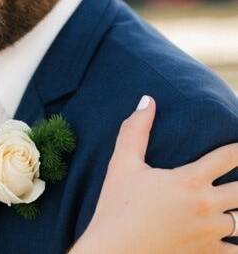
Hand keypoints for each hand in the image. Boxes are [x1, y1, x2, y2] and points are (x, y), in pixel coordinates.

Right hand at [72, 96, 237, 253]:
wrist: (113, 252)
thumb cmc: (115, 207)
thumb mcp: (121, 165)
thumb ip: (135, 130)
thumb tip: (148, 100)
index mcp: (188, 181)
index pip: (228, 156)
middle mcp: (205, 206)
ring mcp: (209, 233)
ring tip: (236, 205)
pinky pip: (236, 251)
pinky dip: (236, 243)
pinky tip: (233, 237)